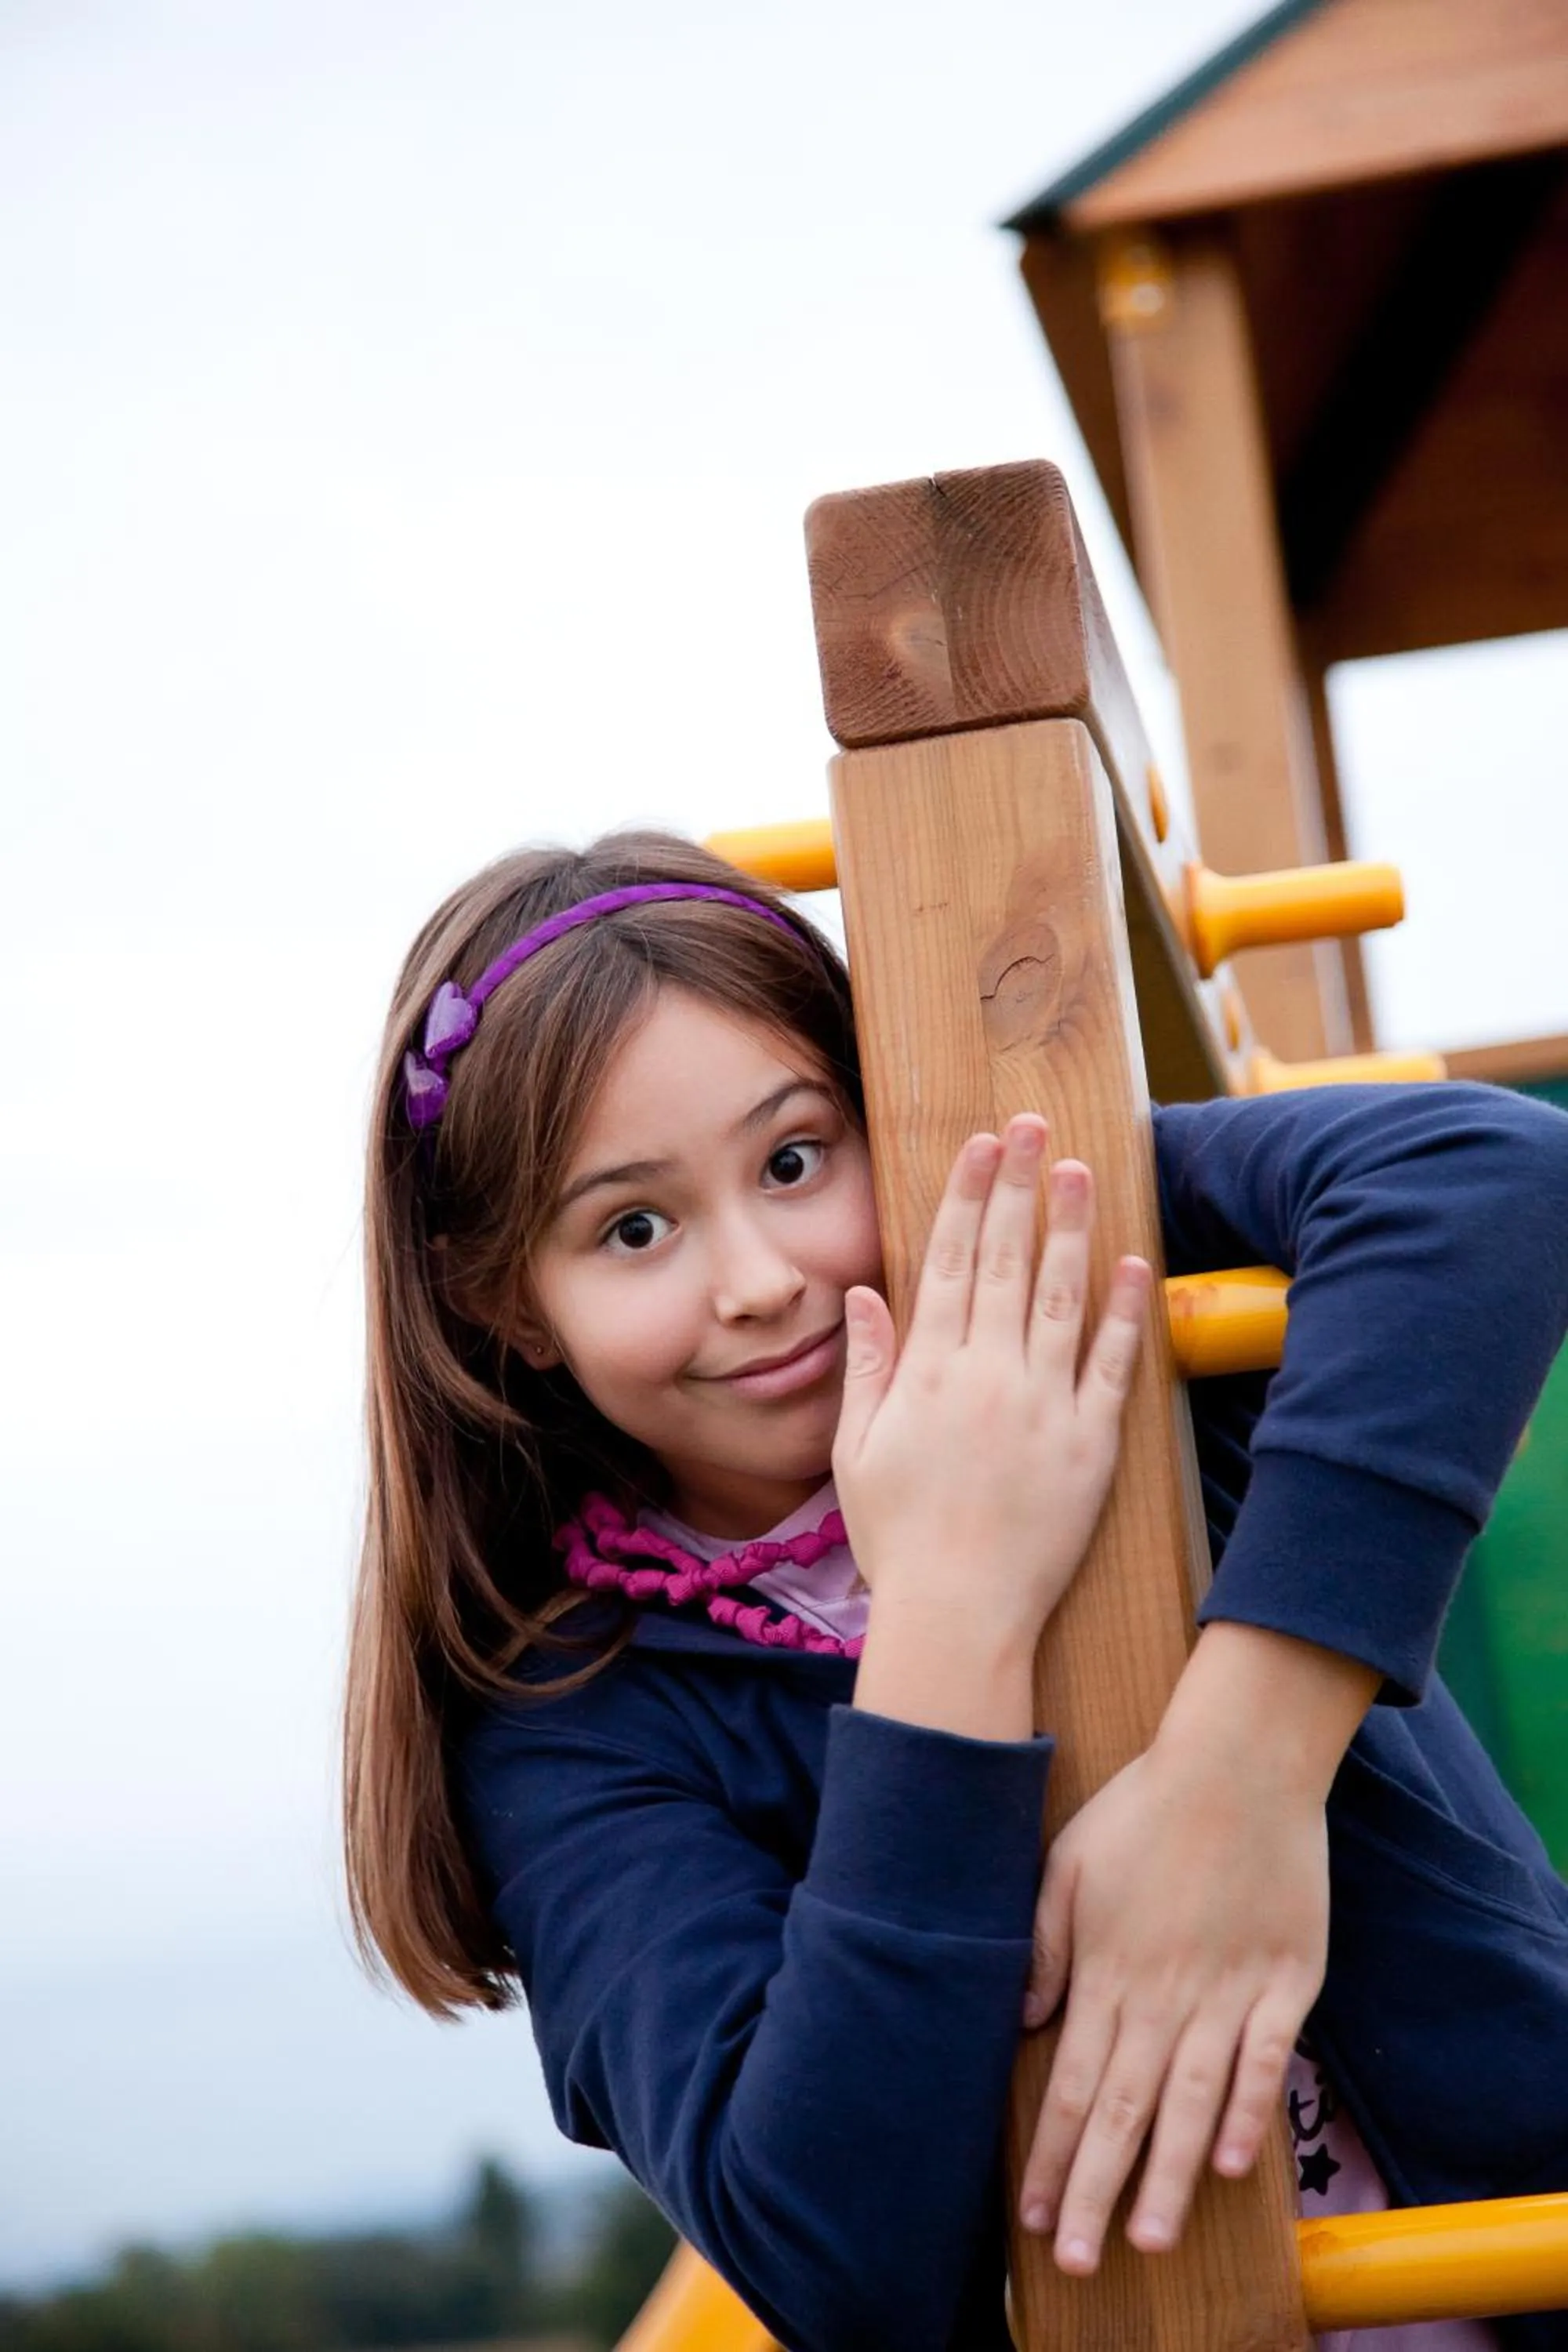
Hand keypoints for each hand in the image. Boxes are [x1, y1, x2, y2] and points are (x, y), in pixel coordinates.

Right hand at [832, 1115, 1150, 1645]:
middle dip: (1020, 1186)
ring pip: (1063, 1296)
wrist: (960, 1616)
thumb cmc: (900, 1539)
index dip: (968, 1196)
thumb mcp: (857, 1451)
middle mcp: (988, 1376)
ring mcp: (1044, 1406)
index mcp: (928, 1374)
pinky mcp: (1091, 1443)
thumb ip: (868, 1366)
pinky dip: (1124, 1311)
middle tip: (1033, 1125)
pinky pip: (1113, 1364)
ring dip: (1072, 1227)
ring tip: (1080, 1169)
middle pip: (1007, 1261)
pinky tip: (1132, 1262)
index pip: (950, 1261)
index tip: (982, 1146)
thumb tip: (864, 1292)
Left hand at [1016, 1735, 1328, 2271]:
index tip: (1032, 2217)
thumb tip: (1026, 2021)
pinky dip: (1247, 2112)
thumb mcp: (1067, 1865)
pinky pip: (1264, 2059)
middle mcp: (1162, 1995)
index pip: (1072, 2086)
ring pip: (1190, 2102)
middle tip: (1078, 2260)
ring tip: (1148, 2239)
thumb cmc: (1143, 1809)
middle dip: (1097, 2192)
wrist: (1238, 1764)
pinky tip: (1230, 2162)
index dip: (1052, 2157)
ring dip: (1168, 2176)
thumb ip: (1044, 1946)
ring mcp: (1227, 1991)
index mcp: (1105, 1972)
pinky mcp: (1285, 1980)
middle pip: (1125, 2111)